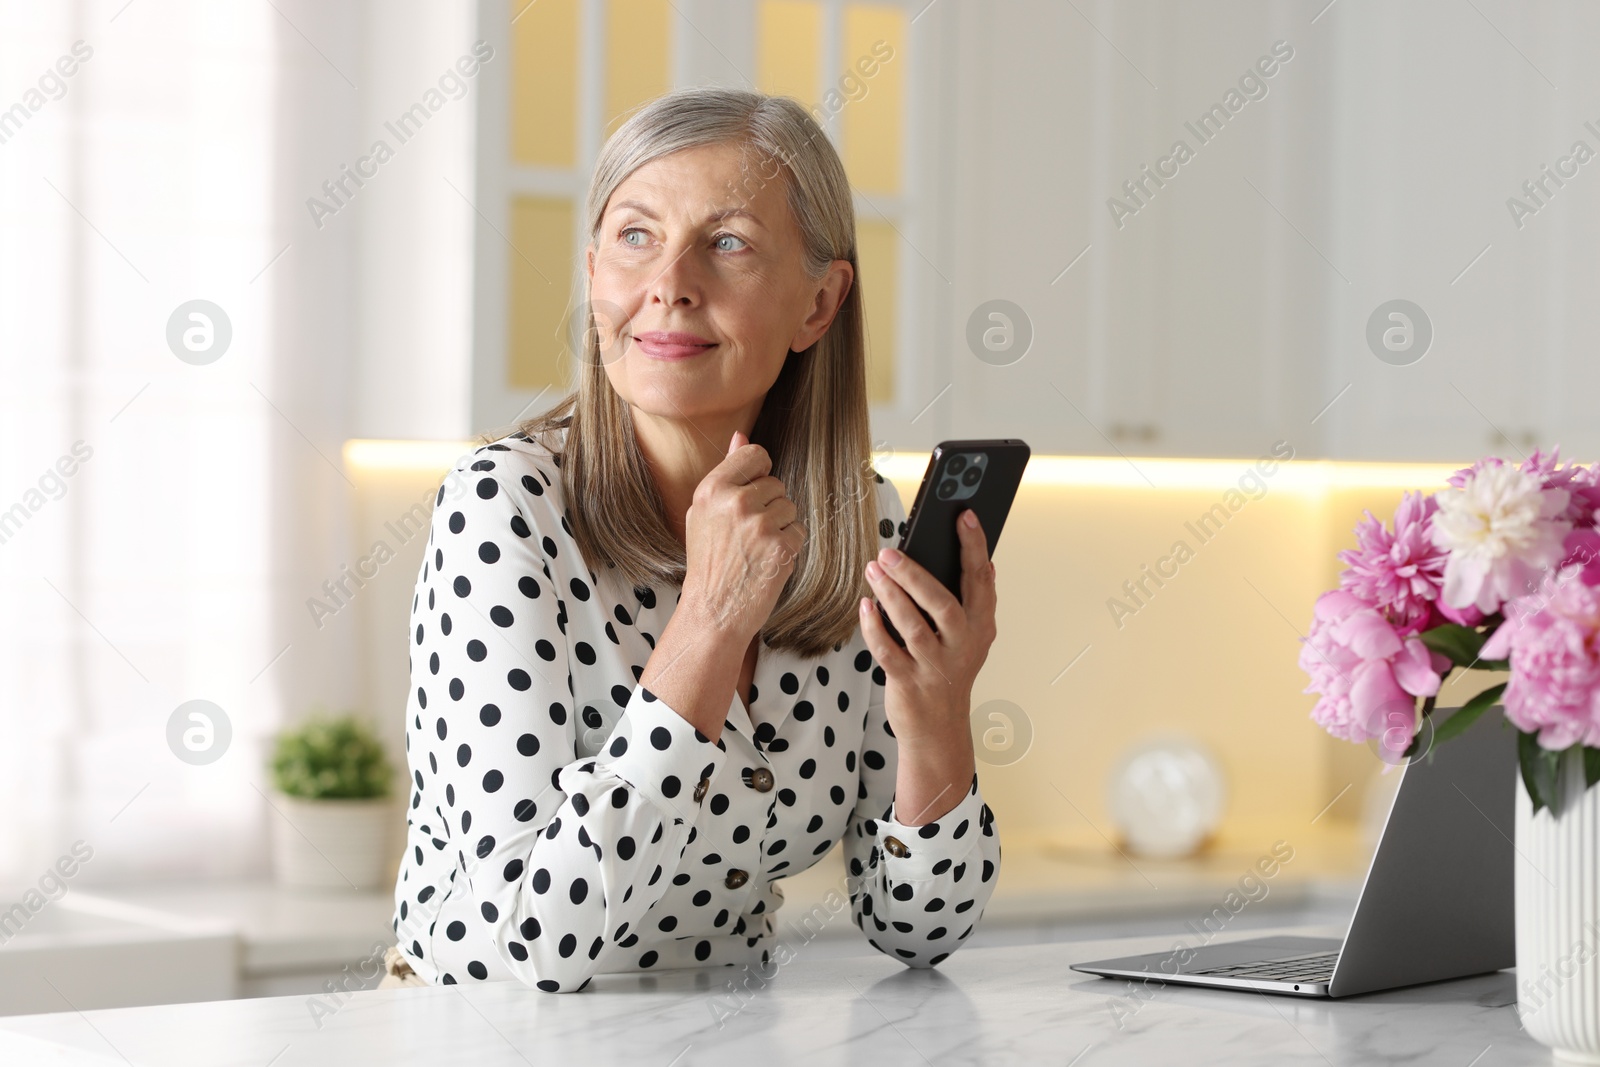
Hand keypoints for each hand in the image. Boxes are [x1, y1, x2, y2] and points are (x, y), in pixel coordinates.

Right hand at [680, 430, 806, 642]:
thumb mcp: (704, 514)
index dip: (759, 473)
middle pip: (775, 484)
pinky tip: (767, 561)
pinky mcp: (781, 546)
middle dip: (768, 506)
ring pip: (790, 507)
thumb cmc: (709, 562)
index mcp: (712, 489)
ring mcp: (759, 525)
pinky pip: (798, 531)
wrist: (713, 611)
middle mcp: (736, 502)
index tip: (752, 493)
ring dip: (780, 527)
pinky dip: (788, 547)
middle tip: (747, 535)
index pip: (755, 454)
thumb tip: (741, 436)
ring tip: (756, 549)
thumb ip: (726, 473)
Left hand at [859, 508, 997, 748]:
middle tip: (889, 551)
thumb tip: (986, 563)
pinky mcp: (908, 682)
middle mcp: (961, 645)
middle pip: (942, 604)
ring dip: (889, 595)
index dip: (974, 546)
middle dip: (915, 574)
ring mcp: (934, 666)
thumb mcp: (973, 639)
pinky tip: (865, 607)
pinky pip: (887, 650)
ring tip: (873, 570)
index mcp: (980, 627)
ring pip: (911, 626)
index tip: (965, 516)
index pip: (980, 580)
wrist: (939, 728)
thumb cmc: (951, 673)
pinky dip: (874, 627)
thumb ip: (978, 603)